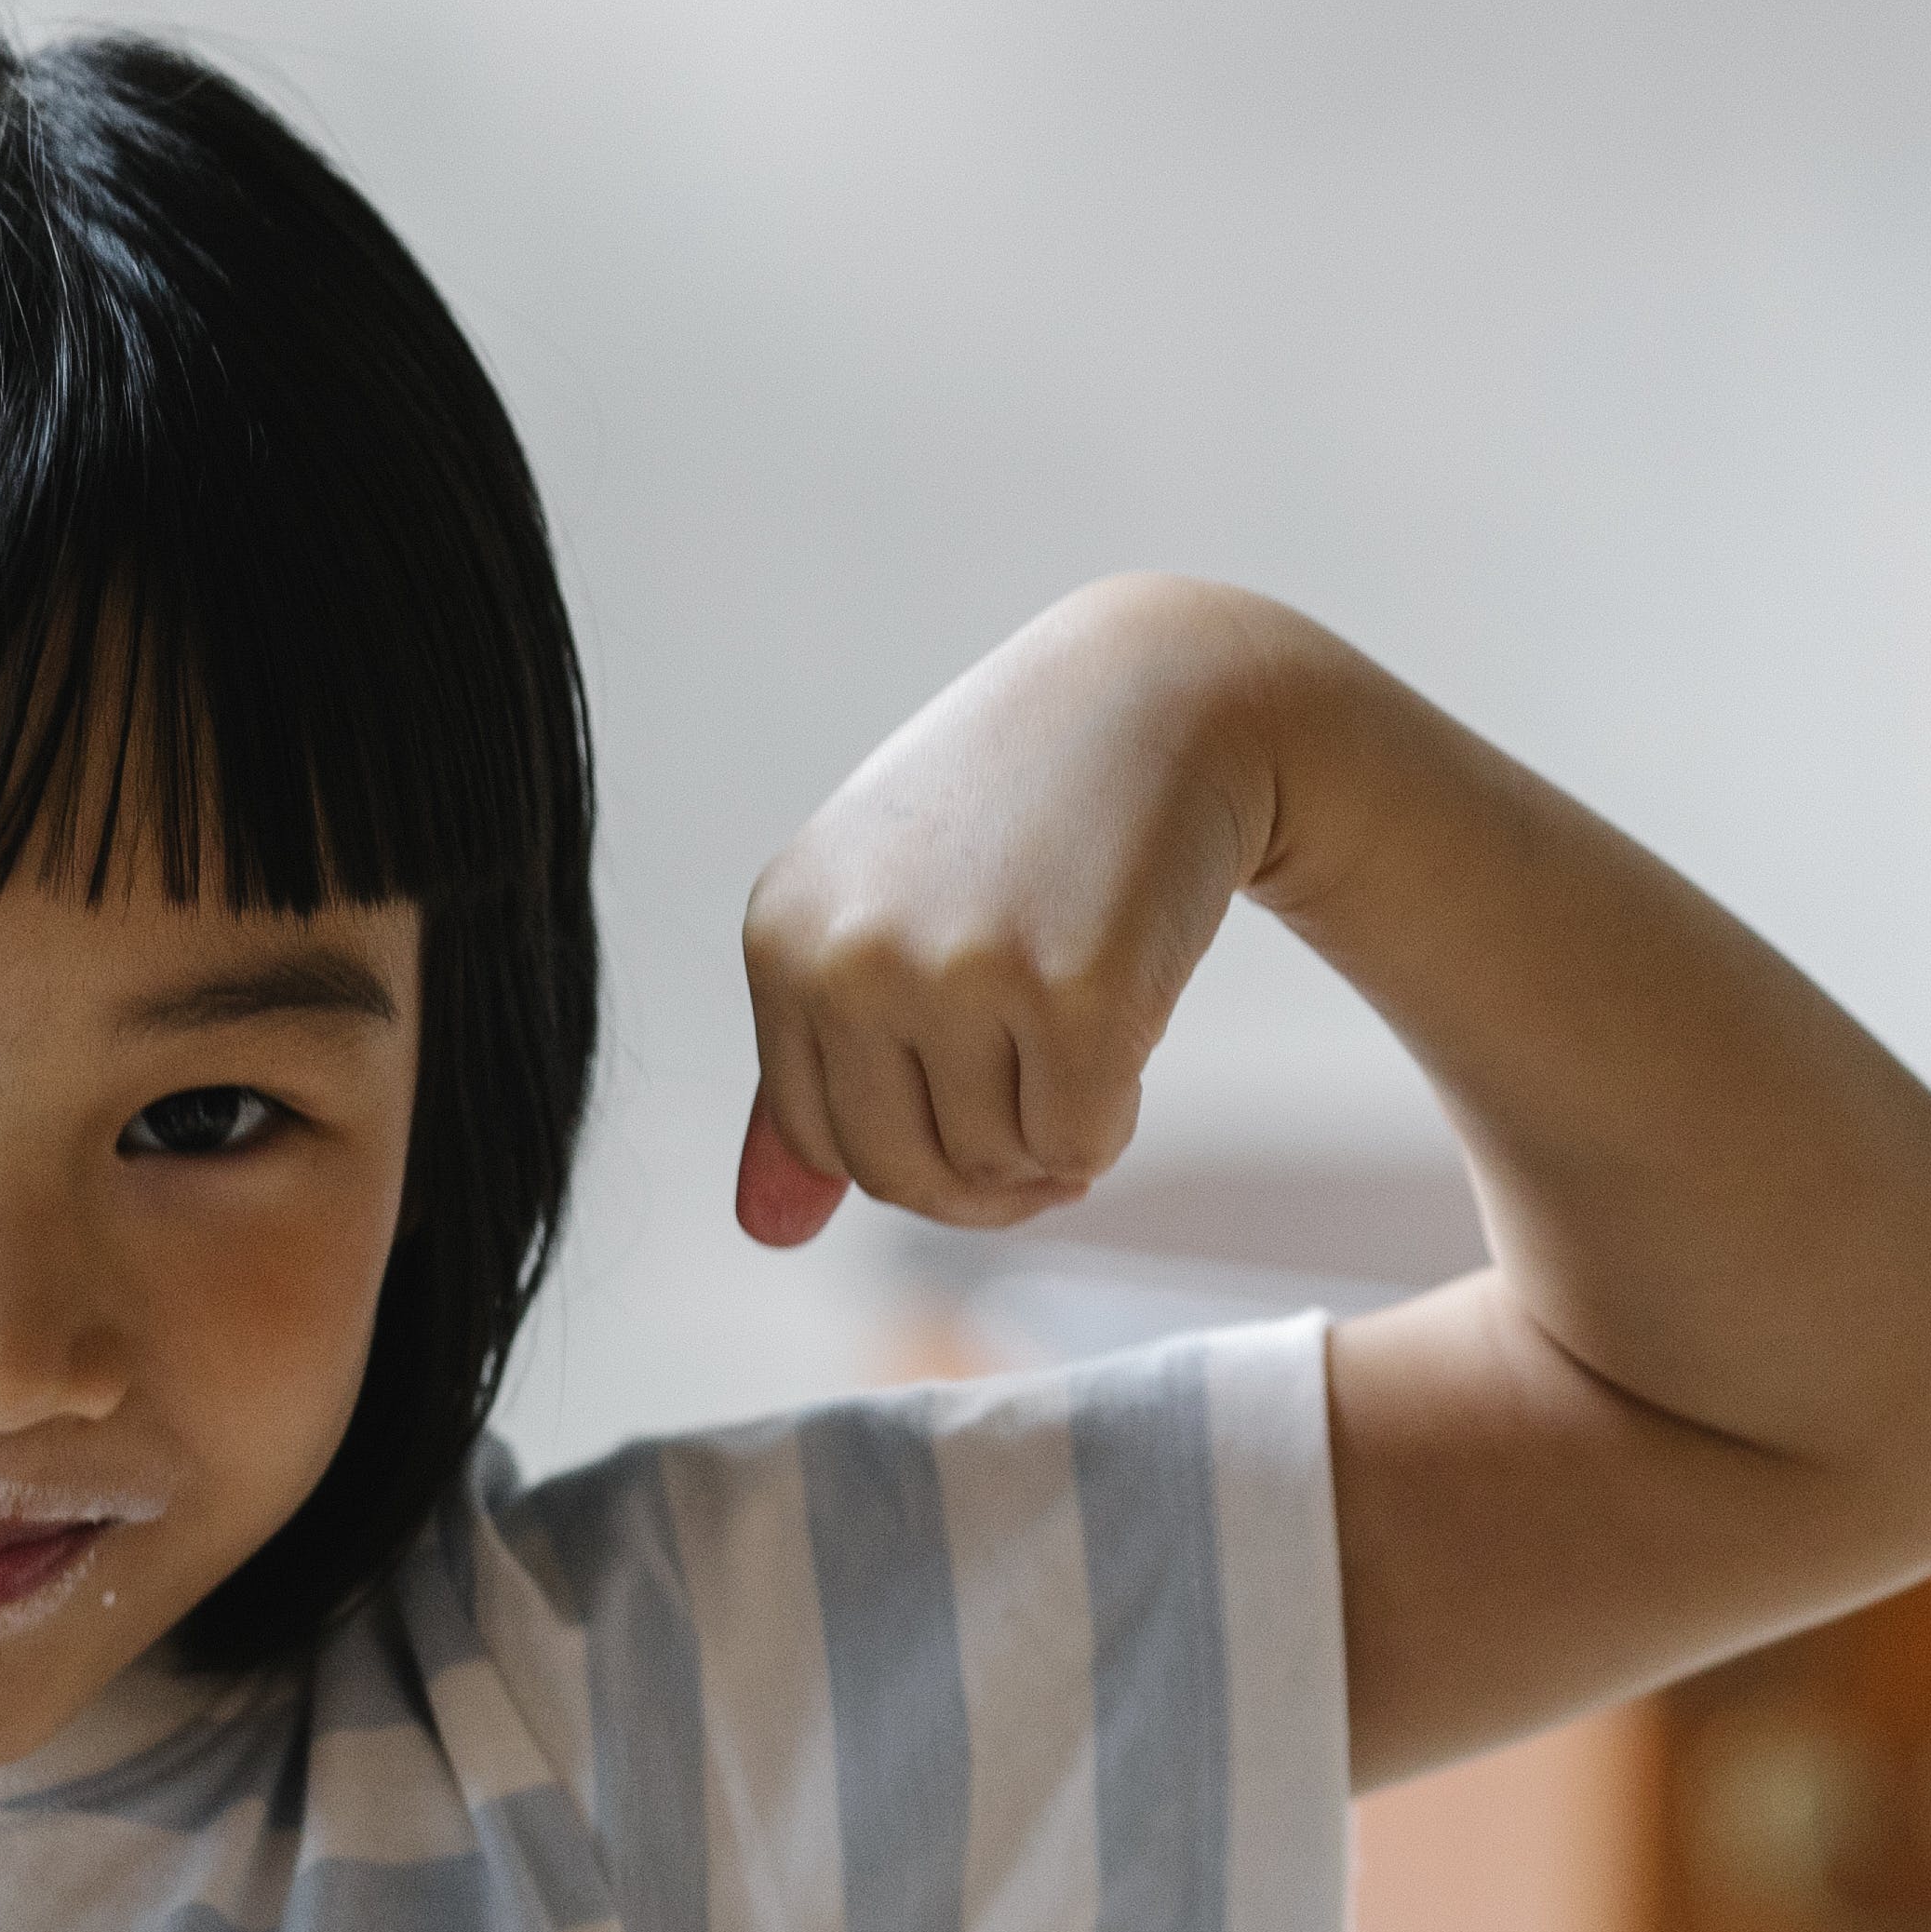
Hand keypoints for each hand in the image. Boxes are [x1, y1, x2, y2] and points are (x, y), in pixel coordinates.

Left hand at [731, 576, 1285, 1247]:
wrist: (1162, 697)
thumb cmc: (1011, 822)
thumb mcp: (878, 920)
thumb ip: (814, 1077)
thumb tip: (768, 1234)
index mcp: (783, 938)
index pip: (820, 1139)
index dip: (910, 1158)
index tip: (975, 1122)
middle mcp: (850, 955)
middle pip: (899, 1171)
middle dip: (980, 1179)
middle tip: (1045, 1125)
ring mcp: (958, 972)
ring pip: (994, 1164)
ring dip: (1050, 1139)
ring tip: (1080, 1041)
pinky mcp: (1073, 992)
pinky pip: (1077, 1143)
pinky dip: (1112, 1120)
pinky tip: (1124, 1033)